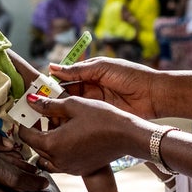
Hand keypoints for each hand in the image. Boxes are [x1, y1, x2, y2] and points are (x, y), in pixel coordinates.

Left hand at [16, 94, 151, 177]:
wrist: (127, 136)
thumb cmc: (102, 118)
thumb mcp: (73, 105)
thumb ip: (48, 105)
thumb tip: (30, 101)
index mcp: (52, 144)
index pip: (25, 134)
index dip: (24, 121)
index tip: (29, 110)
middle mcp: (57, 160)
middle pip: (34, 145)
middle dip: (35, 130)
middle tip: (43, 114)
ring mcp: (68, 168)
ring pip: (46, 155)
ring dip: (46, 141)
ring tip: (57, 126)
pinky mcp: (78, 169)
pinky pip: (59, 162)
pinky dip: (58, 151)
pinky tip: (68, 137)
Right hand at [45, 56, 160, 119]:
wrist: (153, 94)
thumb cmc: (131, 75)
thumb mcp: (102, 67)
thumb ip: (78, 70)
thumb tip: (53, 68)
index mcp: (90, 73)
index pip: (66, 79)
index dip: (52, 84)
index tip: (38, 90)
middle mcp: (90, 89)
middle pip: (66, 94)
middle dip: (53, 99)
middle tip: (37, 105)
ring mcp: (95, 103)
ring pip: (72, 107)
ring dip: (60, 110)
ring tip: (45, 115)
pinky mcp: (101, 116)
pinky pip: (83, 117)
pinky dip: (71, 120)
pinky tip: (60, 123)